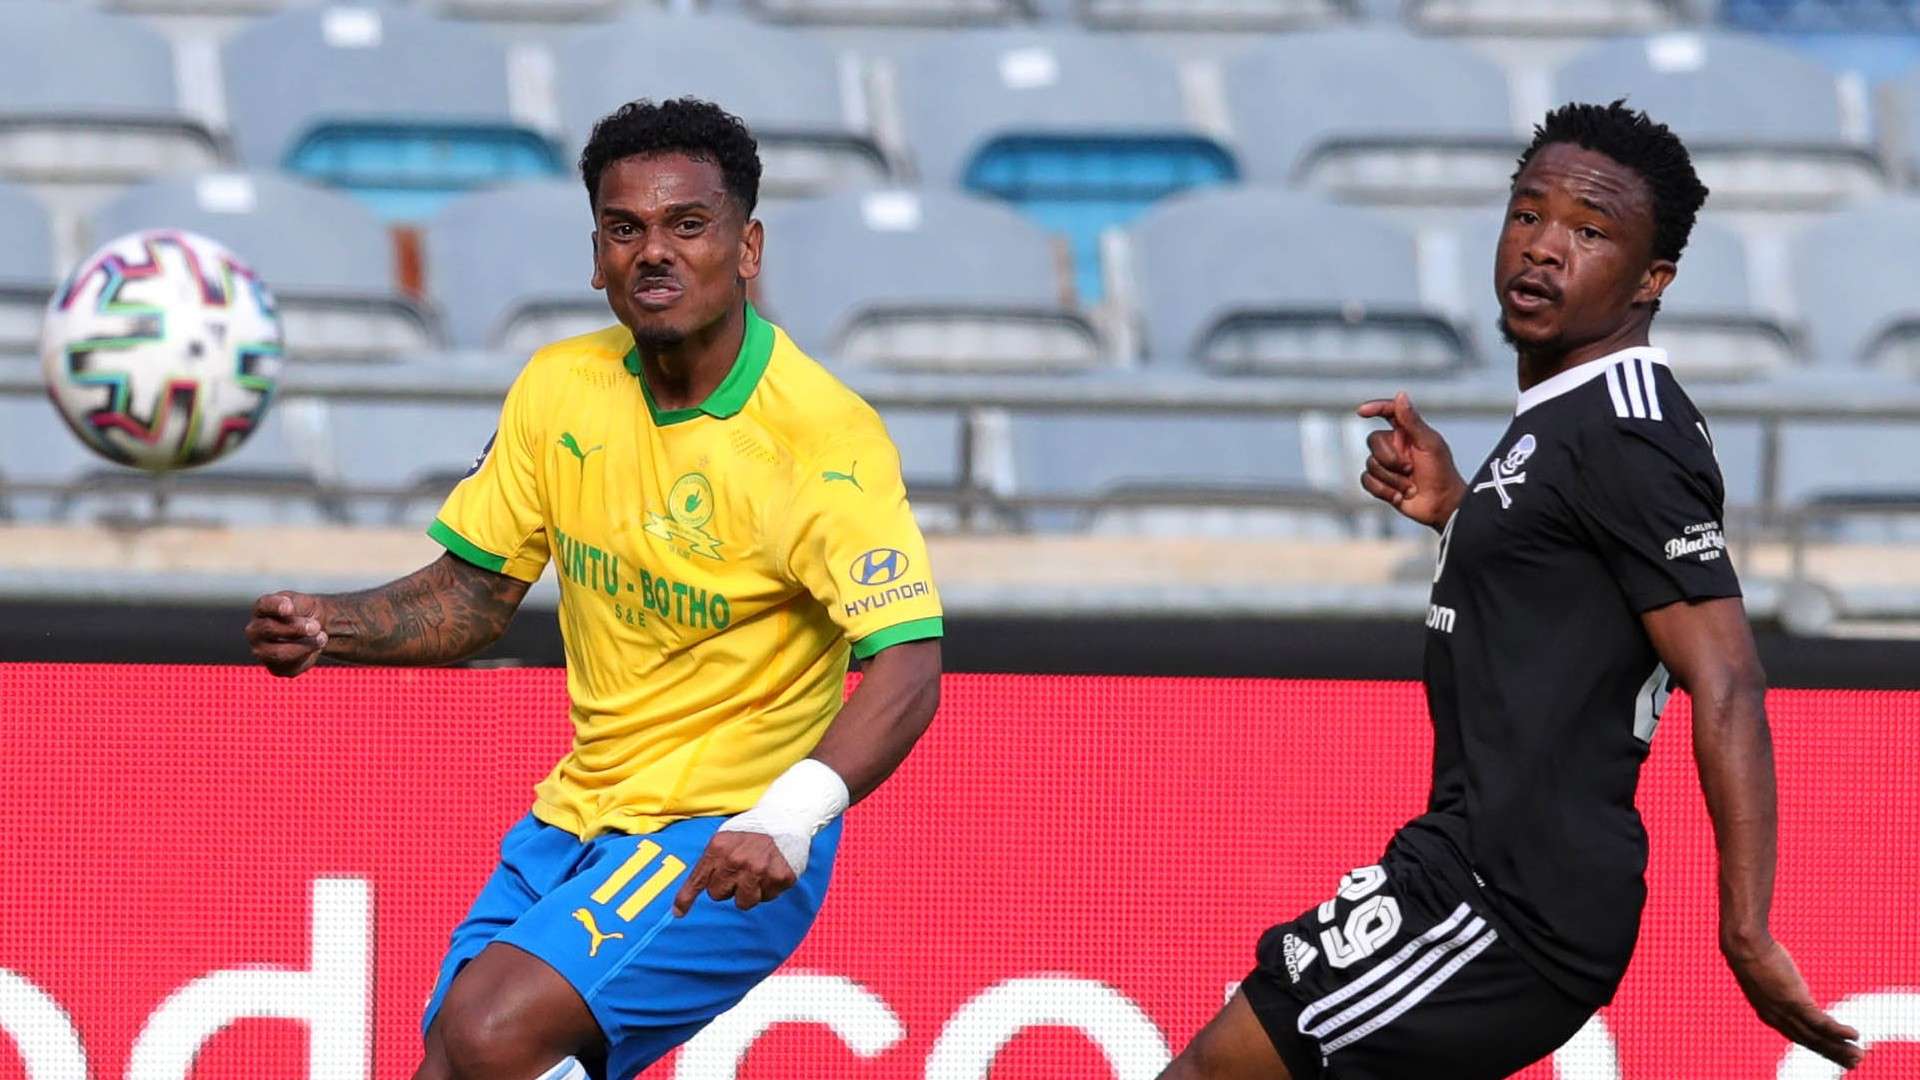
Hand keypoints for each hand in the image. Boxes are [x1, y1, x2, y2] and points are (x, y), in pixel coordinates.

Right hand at [246, 591, 328, 677]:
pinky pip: (290, 666)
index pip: (263, 605)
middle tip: (316, 626)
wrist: (315, 629)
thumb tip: (289, 609)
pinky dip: (308, 656)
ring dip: (304, 646)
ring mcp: (261, 651)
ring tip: (322, 637)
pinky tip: (315, 647)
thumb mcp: (304, 602)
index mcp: (262, 609)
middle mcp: (255, 630)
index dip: (275, 606)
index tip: (289, 608)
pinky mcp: (274, 667)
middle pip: (269, 628)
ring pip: (279, 652)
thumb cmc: (304, 613)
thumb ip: (296, 604)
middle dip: (296, 628)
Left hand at [672, 830, 796, 916]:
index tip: (678, 913)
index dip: (686, 899)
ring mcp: (759, 871)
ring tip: (755, 873)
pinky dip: (768, 888)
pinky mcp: (780, 878)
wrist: (784, 817)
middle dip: (727, 887)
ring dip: (747, 892)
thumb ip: (711, 861)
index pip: (698, 879)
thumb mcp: (724, 838)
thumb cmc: (750, 830)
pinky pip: (767, 898)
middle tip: (738, 871)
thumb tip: (699, 888)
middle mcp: (737, 861)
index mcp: (719, 848)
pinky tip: (771, 870)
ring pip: (743, 903)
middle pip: (719, 895)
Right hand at [1355, 391, 1466, 528]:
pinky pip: (1366, 481)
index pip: (1388, 412)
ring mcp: (1387, 466)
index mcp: (1408, 433)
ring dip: (1392, 479)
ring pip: (1370, 464)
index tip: (1362, 411)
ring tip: (1410, 487)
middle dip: (1390, 459)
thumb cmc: (1442, 473)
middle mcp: (1395, 446)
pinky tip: (1400, 496)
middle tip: (1410, 468)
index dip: (1375, 408)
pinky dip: (1384, 490)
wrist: (1441, 506)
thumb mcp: (1429, 444)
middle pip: (1373, 441)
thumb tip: (1401, 395)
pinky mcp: (1381, 483)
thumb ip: (1412, 421)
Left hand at [1727, 936, 1862, 1068]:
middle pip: (1810, 1041)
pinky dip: (1839, 1031)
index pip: (1798, 1036)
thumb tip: (1786, 981)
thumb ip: (1776, 985)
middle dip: (1833, 1053)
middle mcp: (1777, 1018)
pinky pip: (1821, 1022)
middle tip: (1854, 1062)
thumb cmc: (1753, 953)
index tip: (1834, 1052)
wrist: (1744, 945)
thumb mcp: (1765, 976)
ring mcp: (1786, 1011)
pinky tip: (1855, 1035)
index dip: (1817, 1046)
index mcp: (1770, 1014)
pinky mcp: (1794, 1001)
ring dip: (1839, 1048)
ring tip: (1859, 1055)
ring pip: (1817, 1036)